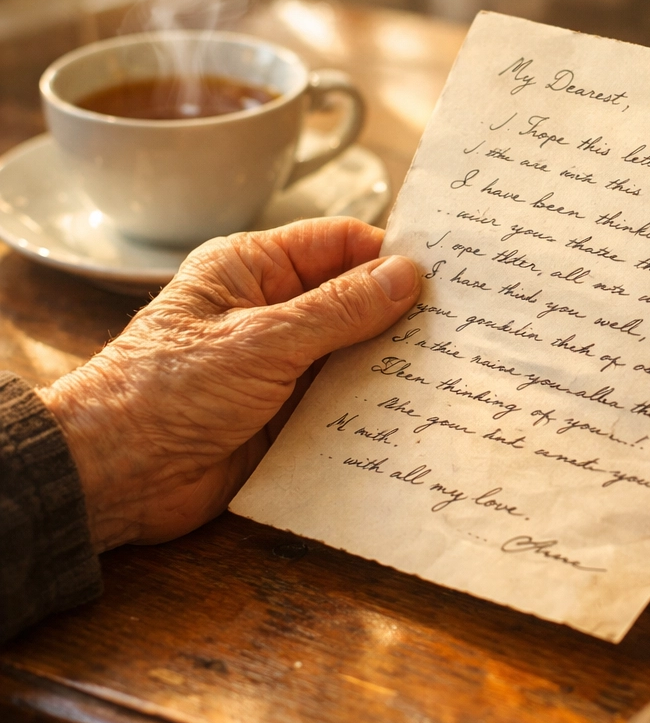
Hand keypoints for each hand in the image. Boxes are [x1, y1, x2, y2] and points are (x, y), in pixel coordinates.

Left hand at [39, 218, 419, 552]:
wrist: (116, 479)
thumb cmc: (166, 392)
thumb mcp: (260, 341)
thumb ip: (337, 310)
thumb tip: (405, 276)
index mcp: (253, 270)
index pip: (338, 244)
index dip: (389, 254)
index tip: (444, 273)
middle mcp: (273, 311)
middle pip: (354, 298)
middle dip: (400, 311)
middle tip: (461, 323)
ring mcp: (284, 364)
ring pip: (355, 351)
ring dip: (391, 360)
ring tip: (450, 365)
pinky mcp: (290, 413)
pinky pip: (345, 398)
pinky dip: (375, 402)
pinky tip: (415, 408)